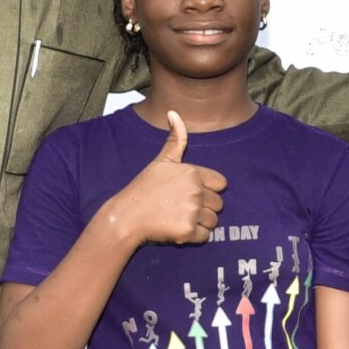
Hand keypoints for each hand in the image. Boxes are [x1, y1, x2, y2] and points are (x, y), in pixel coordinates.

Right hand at [106, 111, 225, 245]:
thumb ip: (175, 139)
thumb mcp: (160, 161)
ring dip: (200, 223)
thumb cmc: (144, 188)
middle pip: (218, 204)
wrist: (126, 216)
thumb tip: (173, 112)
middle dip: (203, 208)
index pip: (221, 184)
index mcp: (192, 172)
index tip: (189, 193)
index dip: (208, 190)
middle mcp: (195, 190)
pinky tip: (177, 229)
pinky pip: (205, 236)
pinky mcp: (188, 231)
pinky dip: (193, 237)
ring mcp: (192, 211)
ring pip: (213, 221)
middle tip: (180, 208)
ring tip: (178, 218)